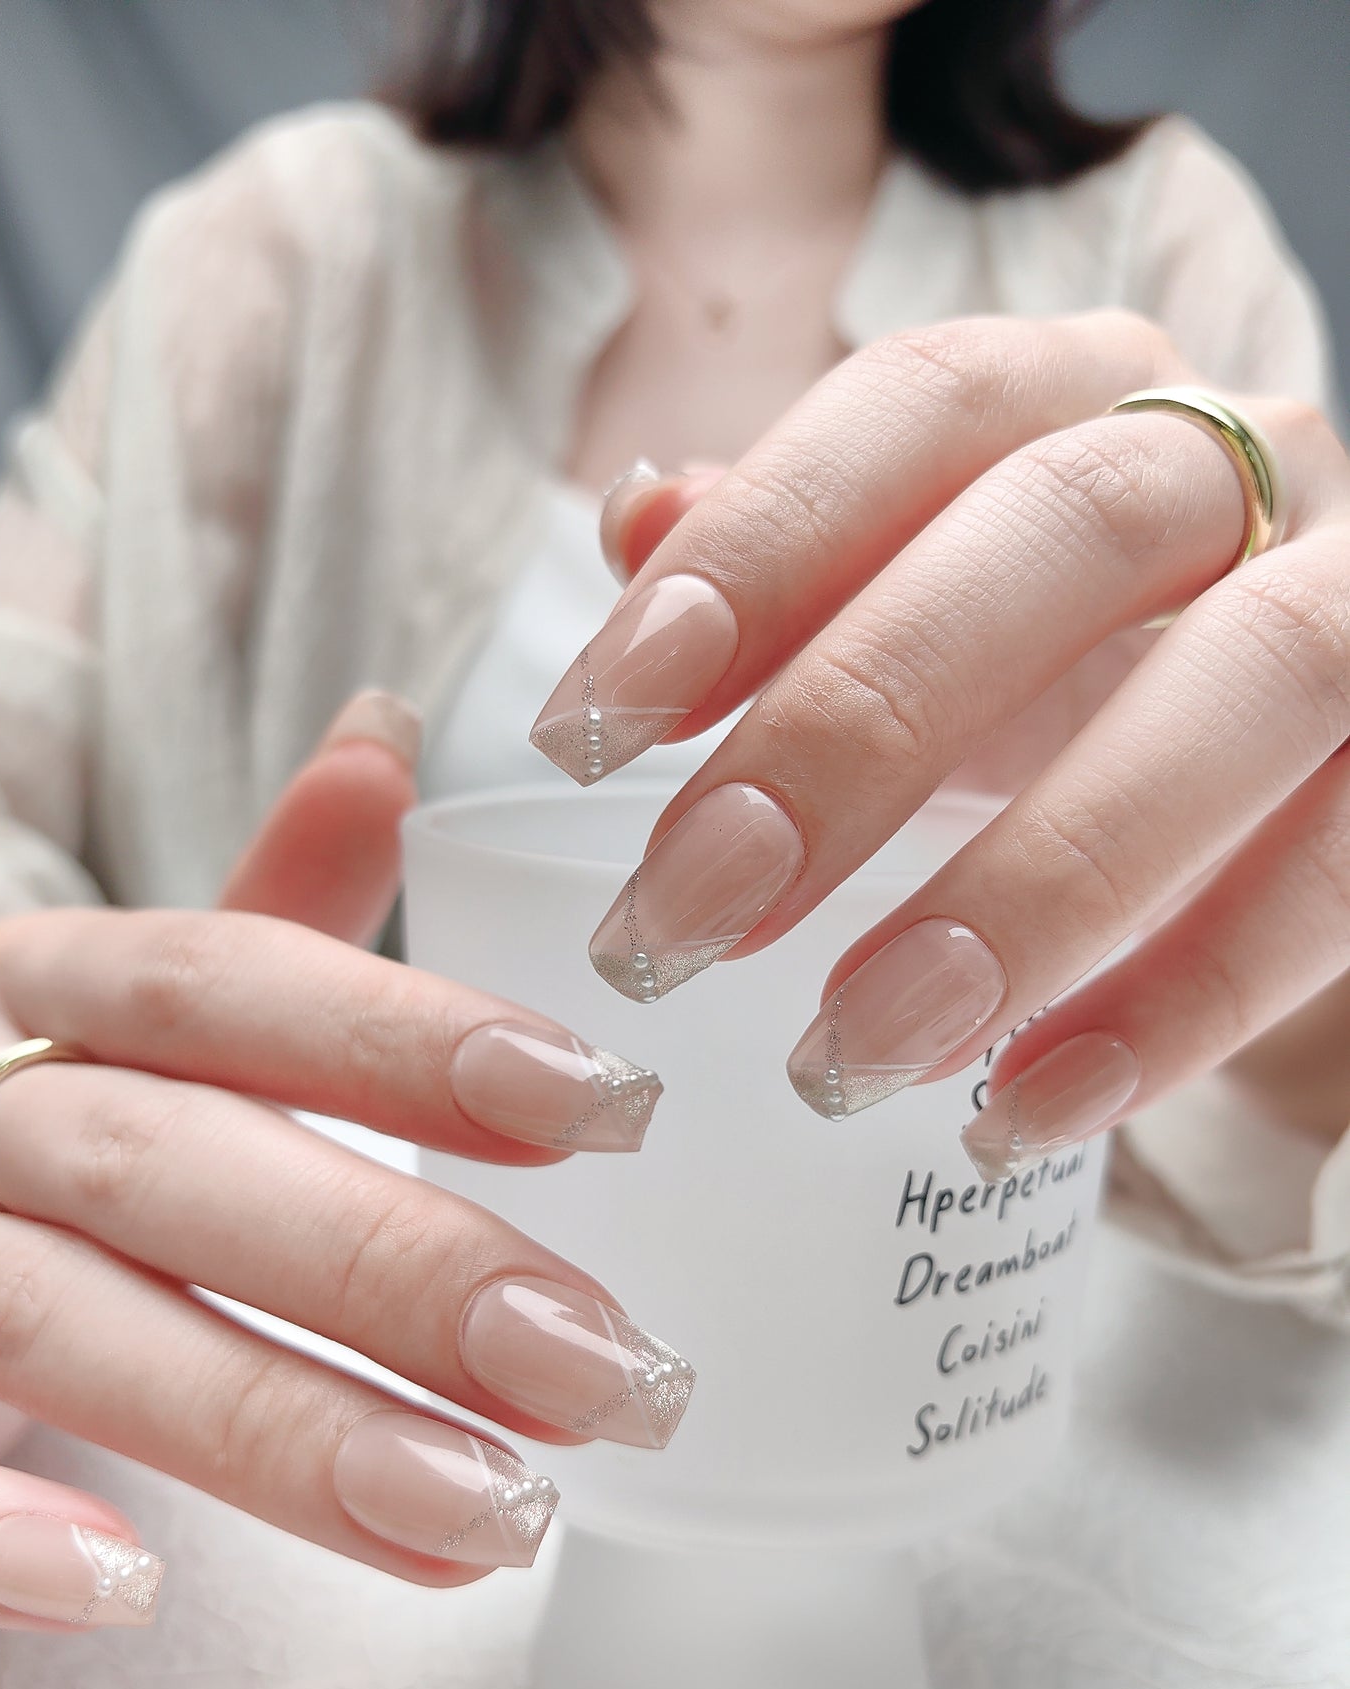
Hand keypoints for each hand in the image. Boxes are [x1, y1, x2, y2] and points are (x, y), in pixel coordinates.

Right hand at [0, 694, 685, 1630]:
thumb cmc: (47, 1129)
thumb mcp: (146, 1011)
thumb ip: (270, 905)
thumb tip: (385, 735)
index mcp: (51, 986)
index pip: (235, 983)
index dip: (414, 1040)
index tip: (608, 1105)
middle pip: (176, 1163)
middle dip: (401, 1270)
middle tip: (606, 1368)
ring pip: (56, 1323)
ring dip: (277, 1428)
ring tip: (490, 1514)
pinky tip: (122, 1588)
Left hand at [532, 311, 1349, 1168]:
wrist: (1306, 762)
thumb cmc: (1071, 674)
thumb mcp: (923, 612)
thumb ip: (792, 564)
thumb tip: (636, 519)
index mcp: (1088, 393)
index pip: (921, 407)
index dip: (759, 549)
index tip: (598, 726)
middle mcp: (1251, 458)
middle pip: (1065, 533)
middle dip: (857, 728)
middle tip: (686, 918)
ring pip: (1247, 687)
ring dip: (1033, 882)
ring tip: (848, 1053)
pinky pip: (1343, 869)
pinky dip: (1181, 1000)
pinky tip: (1022, 1110)